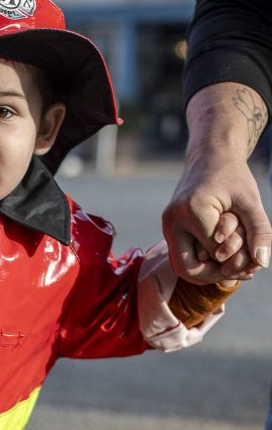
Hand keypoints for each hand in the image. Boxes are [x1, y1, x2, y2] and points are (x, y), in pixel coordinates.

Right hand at [162, 82, 271, 282]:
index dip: (235, 262)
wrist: (210, 154)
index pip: (215, 253)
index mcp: (193, 210)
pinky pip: (182, 255)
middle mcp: (173, 220)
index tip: (252, 262)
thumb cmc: (233, 175)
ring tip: (232, 266)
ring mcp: (168, 225)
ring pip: (182, 266)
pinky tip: (222, 257)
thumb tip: (263, 262)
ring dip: (207, 271)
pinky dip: (201, 261)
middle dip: (216, 275)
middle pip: (189, 268)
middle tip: (239, 272)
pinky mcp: (169, 227)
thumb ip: (259, 230)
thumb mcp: (251, 200)